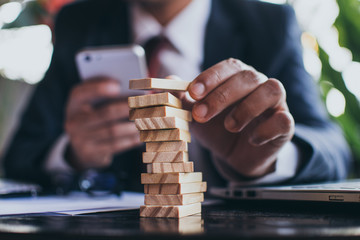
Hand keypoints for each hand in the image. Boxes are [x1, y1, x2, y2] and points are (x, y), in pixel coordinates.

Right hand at [65, 78, 140, 169]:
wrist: (82, 149)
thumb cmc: (94, 118)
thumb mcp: (93, 105)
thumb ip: (108, 94)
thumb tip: (134, 89)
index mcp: (73, 104)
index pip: (81, 93)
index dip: (98, 88)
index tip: (117, 85)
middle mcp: (73, 122)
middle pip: (105, 113)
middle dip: (127, 107)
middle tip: (146, 103)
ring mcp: (81, 140)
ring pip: (113, 130)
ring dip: (133, 124)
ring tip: (148, 118)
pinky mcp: (92, 154)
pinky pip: (116, 145)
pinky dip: (131, 138)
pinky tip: (142, 133)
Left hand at [185, 58, 294, 177]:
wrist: (236, 156)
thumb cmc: (216, 129)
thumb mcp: (196, 115)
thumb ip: (180, 100)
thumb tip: (157, 87)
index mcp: (237, 77)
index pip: (229, 66)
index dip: (211, 77)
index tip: (192, 92)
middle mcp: (258, 84)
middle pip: (248, 77)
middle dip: (222, 96)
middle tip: (201, 115)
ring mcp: (275, 104)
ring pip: (272, 89)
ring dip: (247, 108)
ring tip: (230, 126)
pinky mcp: (285, 125)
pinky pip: (284, 119)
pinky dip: (266, 129)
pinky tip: (251, 139)